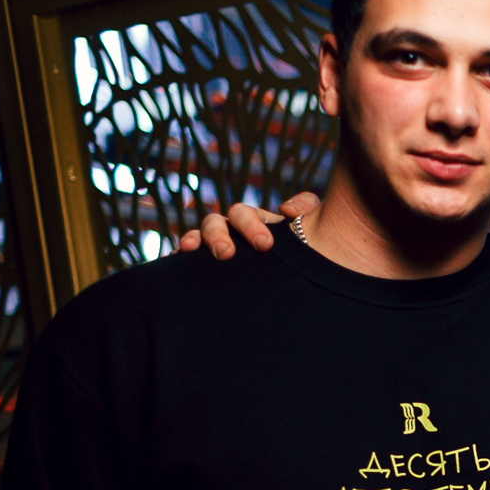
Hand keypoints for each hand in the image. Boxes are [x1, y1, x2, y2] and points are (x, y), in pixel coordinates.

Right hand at [176, 192, 318, 259]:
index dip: (250, 225)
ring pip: (198, 237)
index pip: (243, 214)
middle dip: (218, 236)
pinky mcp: (207, 269)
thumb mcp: (315, 227)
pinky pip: (187, 261)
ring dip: (194, 241)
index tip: (265, 245)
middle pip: (215, 223)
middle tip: (228, 254)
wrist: (305, 282)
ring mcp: (217, 249)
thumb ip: (307, 207)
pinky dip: (179, 258)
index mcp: (254, 222)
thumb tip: (286, 209)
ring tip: (190, 251)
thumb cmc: (310, 250)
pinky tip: (173, 262)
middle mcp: (231, 233)